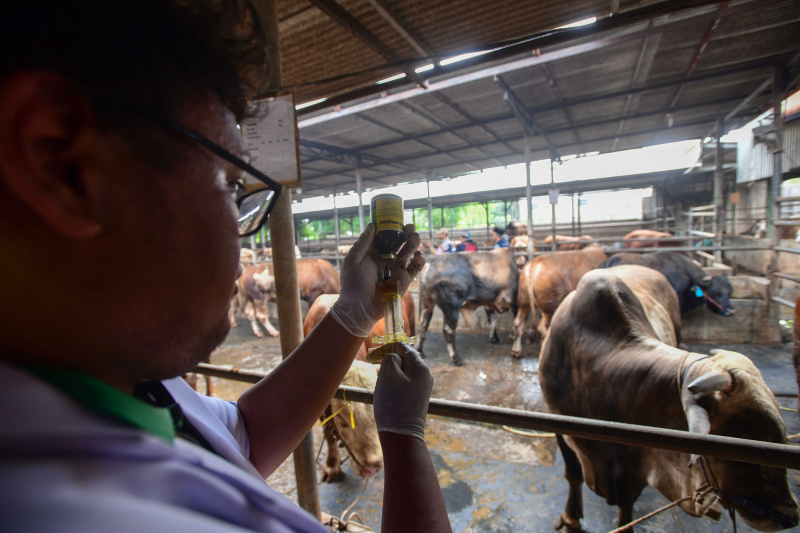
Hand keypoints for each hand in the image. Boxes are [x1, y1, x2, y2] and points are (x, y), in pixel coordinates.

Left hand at [329, 223, 423, 337]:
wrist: (358, 308)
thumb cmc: (352, 284)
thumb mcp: (353, 260)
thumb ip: (363, 243)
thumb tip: (372, 224)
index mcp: (373, 254)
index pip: (385, 237)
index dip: (392, 228)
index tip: (397, 220)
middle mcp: (386, 260)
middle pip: (400, 243)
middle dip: (406, 234)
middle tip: (410, 227)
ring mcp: (395, 270)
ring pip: (408, 254)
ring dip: (414, 244)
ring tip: (415, 237)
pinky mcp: (403, 281)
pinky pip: (414, 270)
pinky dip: (419, 262)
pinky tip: (418, 255)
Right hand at [373, 343, 431, 441]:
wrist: (401, 435)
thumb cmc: (393, 403)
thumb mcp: (388, 375)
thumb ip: (390, 358)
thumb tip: (394, 356)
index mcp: (421, 368)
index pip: (403, 347)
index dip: (387, 347)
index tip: (372, 355)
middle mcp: (425, 376)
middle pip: (404, 358)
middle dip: (388, 361)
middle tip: (374, 368)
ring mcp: (422, 387)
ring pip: (402, 371)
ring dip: (389, 373)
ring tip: (381, 385)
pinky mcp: (417, 397)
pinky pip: (404, 383)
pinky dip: (393, 383)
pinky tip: (386, 394)